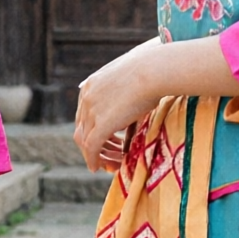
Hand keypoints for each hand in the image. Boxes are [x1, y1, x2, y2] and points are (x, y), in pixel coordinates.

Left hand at [75, 39, 165, 170]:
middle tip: (110, 155)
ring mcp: (92, 111)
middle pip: (83, 128)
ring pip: (86, 140)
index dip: (94, 129)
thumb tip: (136, 100)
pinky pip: (92, 147)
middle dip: (94, 144)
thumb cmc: (153, 69)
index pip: (84, 114)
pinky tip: (96, 168)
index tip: (109, 140)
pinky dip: (92, 159)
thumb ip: (127, 90)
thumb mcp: (131, 78)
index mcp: (91, 85)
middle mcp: (87, 98)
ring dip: (96, 155)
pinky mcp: (101, 124)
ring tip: (110, 164)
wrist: (155, 69)